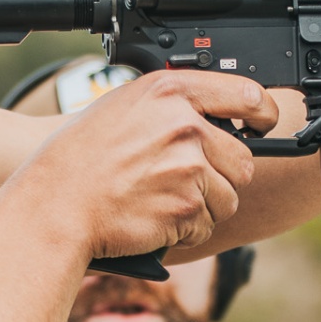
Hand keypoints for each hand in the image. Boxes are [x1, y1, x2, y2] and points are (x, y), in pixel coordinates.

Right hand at [15, 69, 278, 259]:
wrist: (55, 205)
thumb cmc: (80, 160)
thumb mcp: (124, 108)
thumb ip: (171, 106)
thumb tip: (215, 115)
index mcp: (169, 91)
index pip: (246, 94)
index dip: (264, 113)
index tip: (265, 124)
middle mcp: (184, 125)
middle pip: (243, 159)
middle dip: (221, 176)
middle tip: (183, 182)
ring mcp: (188, 167)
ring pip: (229, 196)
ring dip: (203, 207)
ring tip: (160, 200)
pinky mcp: (186, 207)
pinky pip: (208, 224)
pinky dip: (187, 230)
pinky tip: (153, 218)